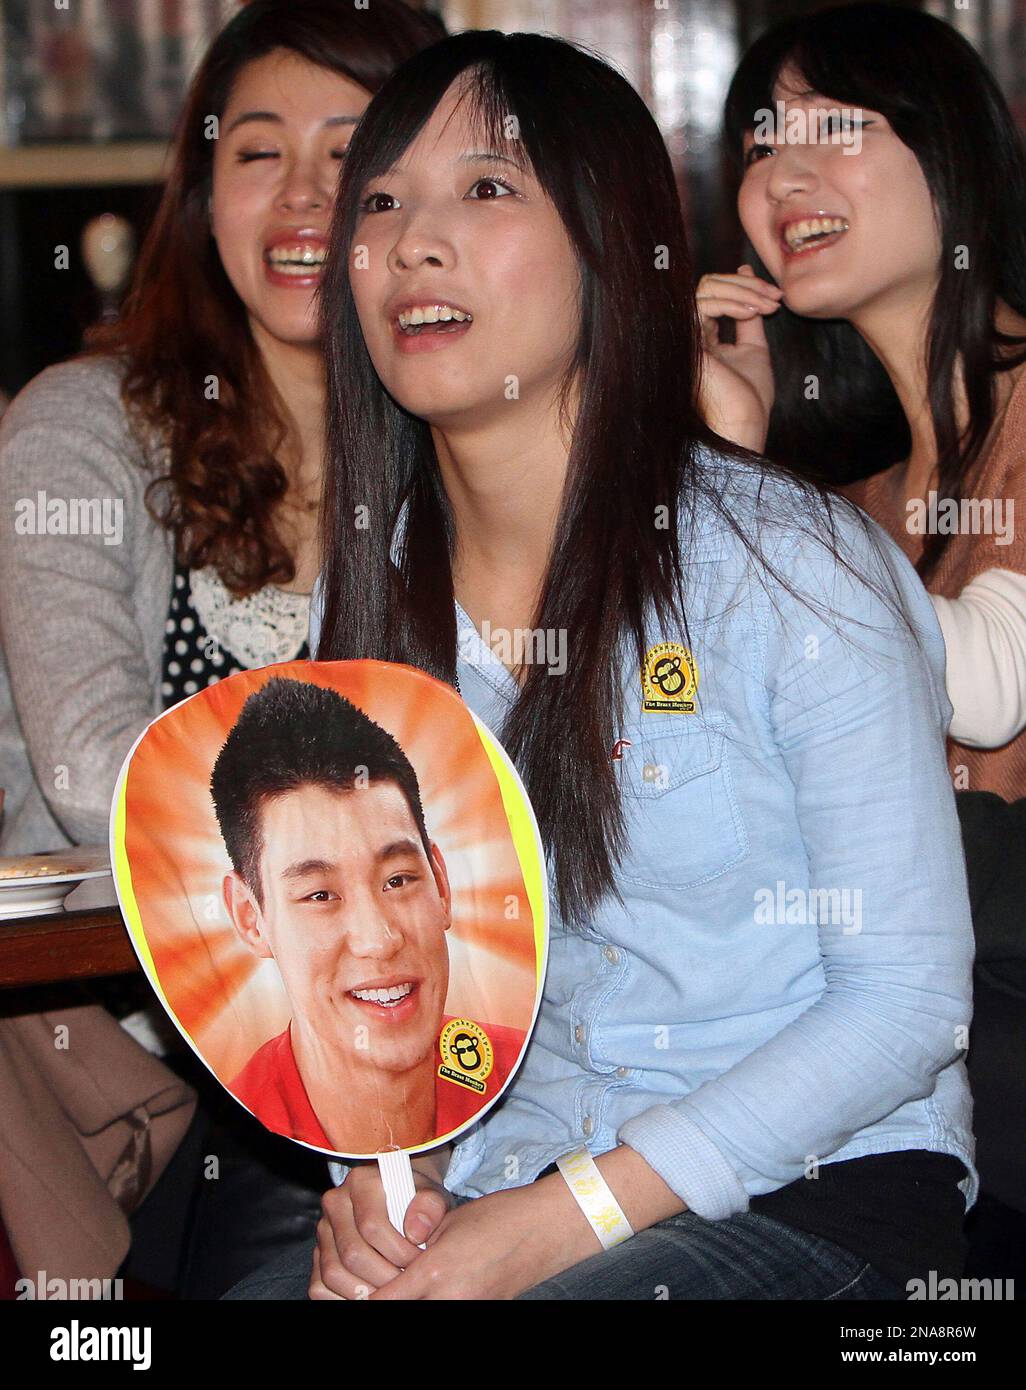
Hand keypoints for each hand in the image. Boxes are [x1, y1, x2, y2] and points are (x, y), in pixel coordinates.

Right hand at [309, 1162, 453, 1299]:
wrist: (399, 1196)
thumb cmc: (415, 1198)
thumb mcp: (430, 1195)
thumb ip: (430, 1207)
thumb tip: (416, 1233)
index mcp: (361, 1182)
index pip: (372, 1226)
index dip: (398, 1251)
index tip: (418, 1261)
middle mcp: (335, 1202)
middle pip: (352, 1253)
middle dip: (384, 1276)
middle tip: (407, 1282)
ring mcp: (324, 1229)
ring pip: (334, 1272)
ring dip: (365, 1291)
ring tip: (392, 1290)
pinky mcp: (318, 1252)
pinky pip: (321, 1285)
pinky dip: (345, 1297)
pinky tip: (372, 1293)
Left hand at [368, 1182, 586, 1300]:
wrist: (545, 1229)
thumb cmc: (497, 1216)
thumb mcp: (447, 1223)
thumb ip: (415, 1246)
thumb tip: (387, 1265)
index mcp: (435, 1271)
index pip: (383, 1300)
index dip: (366, 1296)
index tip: (355, 1289)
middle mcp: (449, 1299)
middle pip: (401, 1309)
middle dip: (386, 1298)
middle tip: (374, 1286)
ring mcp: (467, 1309)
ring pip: (422, 1312)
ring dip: (408, 1297)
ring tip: (401, 1282)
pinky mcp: (481, 1311)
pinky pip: (443, 1311)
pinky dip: (432, 1300)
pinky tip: (429, 1286)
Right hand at [696, 264, 780, 451]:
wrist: (744, 423)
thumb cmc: (750, 398)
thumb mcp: (755, 347)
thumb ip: (749, 316)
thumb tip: (747, 274)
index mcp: (705, 339)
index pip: (715, 295)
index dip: (745, 287)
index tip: (774, 296)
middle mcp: (692, 336)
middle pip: (708, 285)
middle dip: (746, 285)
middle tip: (774, 296)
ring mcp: (687, 338)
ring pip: (706, 289)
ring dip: (744, 291)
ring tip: (768, 305)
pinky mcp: (687, 341)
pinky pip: (703, 304)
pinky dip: (732, 302)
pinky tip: (752, 312)